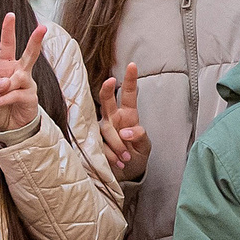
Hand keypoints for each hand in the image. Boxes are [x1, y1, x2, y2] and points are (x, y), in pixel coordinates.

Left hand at [0, 13, 47, 132]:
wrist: (7, 128)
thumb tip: (4, 82)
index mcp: (7, 67)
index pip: (8, 46)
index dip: (8, 30)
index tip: (10, 15)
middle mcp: (20, 72)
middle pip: (30, 54)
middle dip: (35, 40)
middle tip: (43, 27)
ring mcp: (27, 84)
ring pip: (19, 77)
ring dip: (6, 86)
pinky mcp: (31, 97)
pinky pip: (16, 94)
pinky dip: (4, 99)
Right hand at [98, 63, 150, 181]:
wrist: (127, 174)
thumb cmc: (136, 155)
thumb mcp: (145, 146)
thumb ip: (140, 136)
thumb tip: (125, 131)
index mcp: (128, 115)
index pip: (129, 95)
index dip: (130, 80)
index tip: (133, 65)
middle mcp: (113, 118)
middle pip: (106, 101)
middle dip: (106, 90)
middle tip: (110, 81)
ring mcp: (102, 130)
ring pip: (106, 129)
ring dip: (117, 143)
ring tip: (127, 156)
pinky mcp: (95, 142)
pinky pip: (101, 145)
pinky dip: (112, 154)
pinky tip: (119, 162)